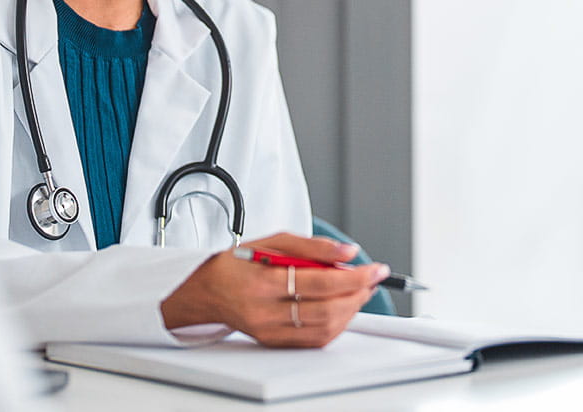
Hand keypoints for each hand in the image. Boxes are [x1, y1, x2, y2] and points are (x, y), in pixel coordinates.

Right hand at [161, 232, 385, 347]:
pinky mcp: (274, 342)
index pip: (320, 282)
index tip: (375, 269)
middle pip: (326, 310)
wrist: (207, 291)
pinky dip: (336, 325)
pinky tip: (342, 309)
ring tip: (359, 291)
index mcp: (264, 281)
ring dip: (351, 311)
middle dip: (358, 294)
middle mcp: (266, 311)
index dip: (354, 277)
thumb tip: (348, 253)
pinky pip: (314, 340)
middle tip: (371, 279)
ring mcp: (270, 331)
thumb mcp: (273, 241)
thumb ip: (313, 246)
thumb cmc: (239, 263)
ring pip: (324, 329)